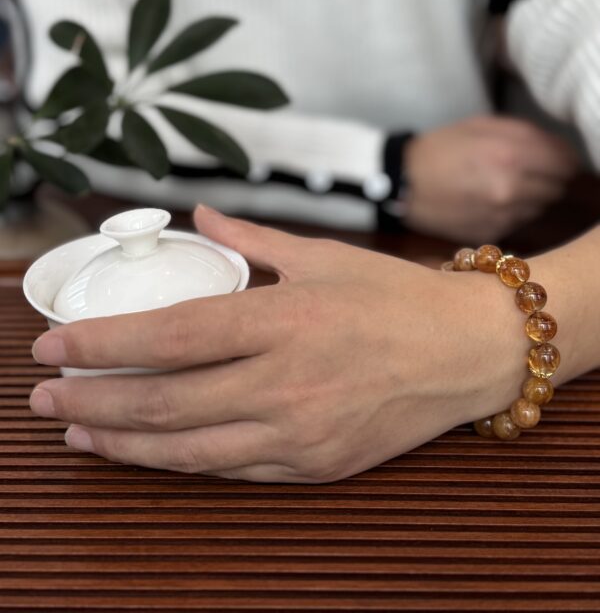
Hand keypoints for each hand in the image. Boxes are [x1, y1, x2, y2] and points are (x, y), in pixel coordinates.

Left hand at [28, 208, 557, 482]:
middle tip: (45, 397)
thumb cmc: (398, 296)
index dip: (103, 344)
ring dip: (123, 444)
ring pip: (188, 449)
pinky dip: (180, 463)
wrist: (468, 351)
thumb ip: (252, 239)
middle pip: (165, 400)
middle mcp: (288, 380)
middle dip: (92, 402)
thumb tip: (199, 215)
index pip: (172, 333)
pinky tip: (147, 453)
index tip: (53, 347)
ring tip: (77, 433)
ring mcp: (301, 433)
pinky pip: (231, 470)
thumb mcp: (325, 255)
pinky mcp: (317, 467)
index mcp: (286, 317)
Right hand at [404, 115, 578, 242]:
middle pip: (557, 187)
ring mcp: (503, 215)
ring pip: (541, 207)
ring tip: (505, 186)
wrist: (401, 184)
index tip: (556, 158)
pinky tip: (491, 202)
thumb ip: (526, 133)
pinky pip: (520, 223)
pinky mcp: (492, 234)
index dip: (564, 159)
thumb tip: (559, 150)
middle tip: (528, 171)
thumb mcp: (481, 125)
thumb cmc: (441, 149)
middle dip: (548, 178)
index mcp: (511, 154)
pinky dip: (513, 213)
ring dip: (532, 197)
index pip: (565, 162)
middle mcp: (512, 188)